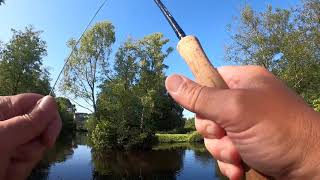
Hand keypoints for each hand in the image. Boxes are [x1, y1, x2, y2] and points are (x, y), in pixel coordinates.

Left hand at [0, 94, 61, 179]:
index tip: (48, 139)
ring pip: (36, 147)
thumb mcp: (1, 139)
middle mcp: (8, 124)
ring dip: (23, 161)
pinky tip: (5, 174)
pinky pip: (29, 162)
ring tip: (4, 167)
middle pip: (40, 127)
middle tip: (14, 154)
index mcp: (1, 109)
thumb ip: (28, 121)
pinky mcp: (11, 160)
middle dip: (33, 145)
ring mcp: (10, 144)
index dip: (49, 118)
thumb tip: (52, 101)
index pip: (36, 103)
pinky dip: (19, 171)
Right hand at [165, 66, 319, 179]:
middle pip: (207, 112)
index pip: (208, 79)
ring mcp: (246, 125)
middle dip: (213, 132)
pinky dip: (230, 162)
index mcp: (244, 81)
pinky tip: (240, 168)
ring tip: (239, 156)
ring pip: (214, 136)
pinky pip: (225, 152)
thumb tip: (170, 79)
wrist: (314, 168)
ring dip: (222, 150)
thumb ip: (200, 97)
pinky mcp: (248, 145)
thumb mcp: (235, 110)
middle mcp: (244, 101)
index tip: (207, 112)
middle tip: (227, 136)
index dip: (201, 97)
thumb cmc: (279, 131)